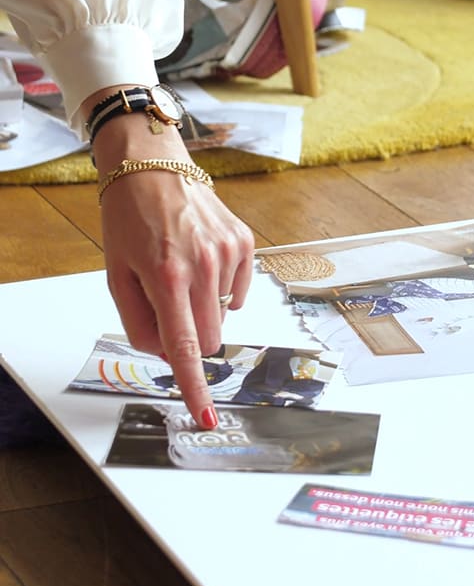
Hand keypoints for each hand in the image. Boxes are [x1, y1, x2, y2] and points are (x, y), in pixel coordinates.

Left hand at [84, 94, 254, 428]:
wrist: (153, 168)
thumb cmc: (129, 220)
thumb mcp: (117, 274)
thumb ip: (139, 322)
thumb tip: (167, 353)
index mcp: (166, 276)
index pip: (184, 347)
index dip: (194, 387)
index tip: (206, 417)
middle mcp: (203, 265)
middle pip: (210, 338)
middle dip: (190, 335)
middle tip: (167, 302)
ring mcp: (229, 252)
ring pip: (223, 314)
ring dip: (202, 305)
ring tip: (181, 267)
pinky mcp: (244, 242)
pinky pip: (239, 290)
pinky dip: (221, 288)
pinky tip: (203, 261)